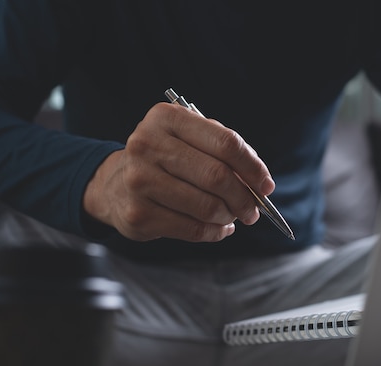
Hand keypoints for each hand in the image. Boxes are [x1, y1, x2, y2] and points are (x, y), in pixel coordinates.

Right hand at [83, 102, 274, 241]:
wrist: (114, 184)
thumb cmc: (165, 160)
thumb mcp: (189, 140)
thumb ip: (225, 152)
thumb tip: (261, 183)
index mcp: (166, 117)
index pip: (225, 142)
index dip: (253, 167)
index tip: (266, 185)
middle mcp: (148, 144)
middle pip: (217, 176)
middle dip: (244, 198)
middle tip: (254, 210)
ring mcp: (139, 180)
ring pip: (207, 206)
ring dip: (229, 216)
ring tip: (233, 216)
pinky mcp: (138, 214)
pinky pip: (193, 229)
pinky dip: (215, 232)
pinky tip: (218, 228)